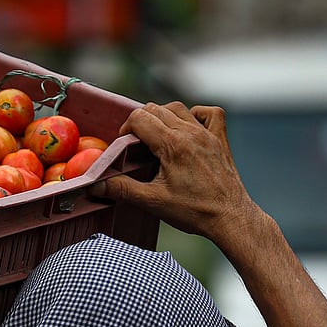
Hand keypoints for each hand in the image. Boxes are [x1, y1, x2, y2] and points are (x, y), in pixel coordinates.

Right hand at [91, 102, 262, 249]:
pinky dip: (196, 114)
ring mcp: (208, 134)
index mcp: (172, 145)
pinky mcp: (220, 140)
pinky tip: (188, 128)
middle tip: (136, 145)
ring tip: (157, 136)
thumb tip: (96, 185)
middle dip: (140, 122)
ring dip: (163, 116)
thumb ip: (122, 189)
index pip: (140, 118)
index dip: (126, 128)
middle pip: (156, 109)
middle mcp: (191, 133)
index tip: (124, 145)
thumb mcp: (153, 202)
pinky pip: (210, 113)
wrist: (230, 218)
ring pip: (179, 108)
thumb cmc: (195, 211)